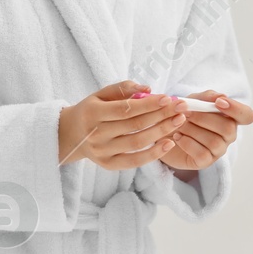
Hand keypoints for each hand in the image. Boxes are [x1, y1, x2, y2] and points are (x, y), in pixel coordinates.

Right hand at [57, 80, 189, 169]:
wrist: (71, 135)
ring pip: (138, 142)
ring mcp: (102, 151)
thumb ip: (122, 89)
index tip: (168, 98)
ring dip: (162, 131)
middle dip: (161, 115)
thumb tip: (148, 89)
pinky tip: (169, 143)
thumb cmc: (91, 110)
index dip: (148, 104)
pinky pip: (135, 161)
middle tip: (181, 107)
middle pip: (134, 125)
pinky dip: (153, 153)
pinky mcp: (108, 164)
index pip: (125, 109)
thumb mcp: (100, 94)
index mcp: (92, 113)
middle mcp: (96, 134)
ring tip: (179, 121)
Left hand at [158, 89, 252, 172]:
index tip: (218, 103)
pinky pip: (202, 154)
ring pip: (214, 142)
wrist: (161, 133)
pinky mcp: (204, 162)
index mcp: (229, 117)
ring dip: (192, 130)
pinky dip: (187, 143)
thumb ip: (206, 97)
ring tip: (178, 125)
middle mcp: (228, 135)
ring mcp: (218, 150)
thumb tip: (221, 96)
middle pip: (229, 128)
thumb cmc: (182, 115)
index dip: (236, 109)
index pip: (247, 115)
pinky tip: (177, 137)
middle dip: (203, 118)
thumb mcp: (192, 100)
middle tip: (185, 113)